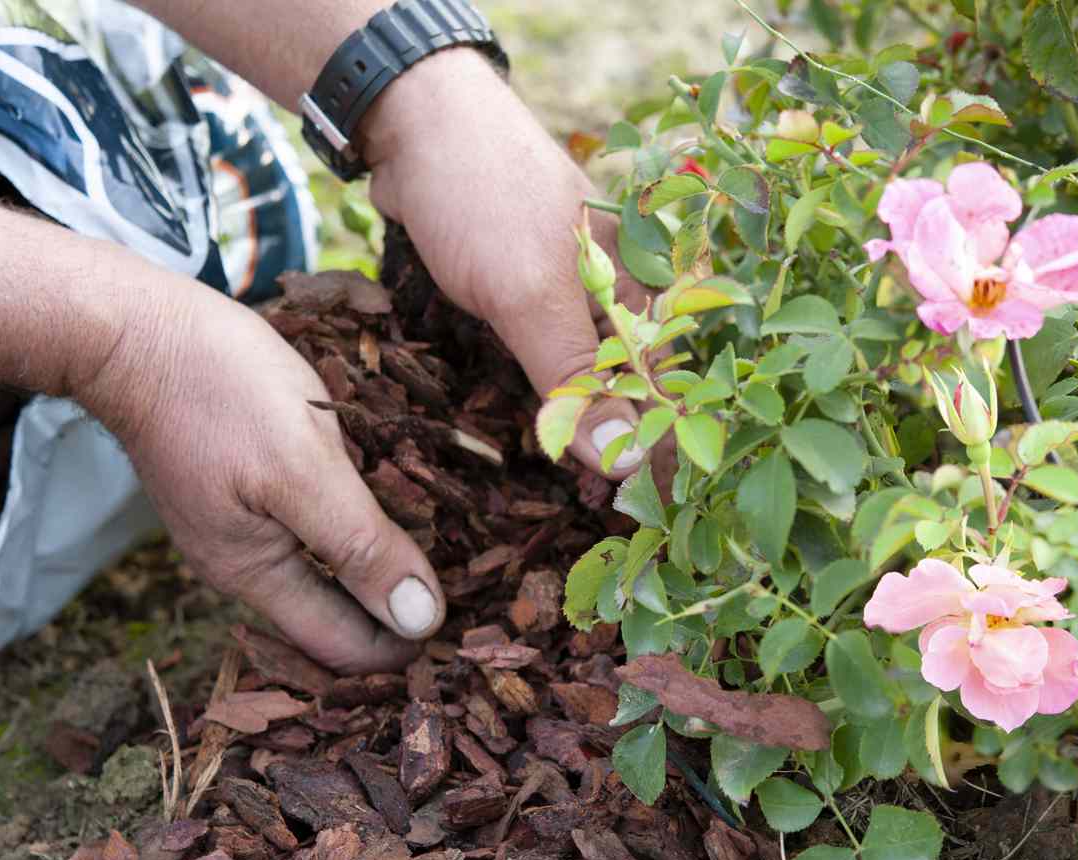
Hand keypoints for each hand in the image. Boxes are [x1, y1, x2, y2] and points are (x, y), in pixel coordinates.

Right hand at [80, 286, 445, 672]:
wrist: (132, 326)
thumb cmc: (219, 389)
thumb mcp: (304, 467)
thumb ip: (360, 546)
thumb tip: (420, 622)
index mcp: (256, 574)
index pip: (344, 648)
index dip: (404, 647)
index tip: (465, 627)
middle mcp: (245, 562)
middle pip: (335, 615)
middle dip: (396, 610)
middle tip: (470, 589)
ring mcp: (239, 522)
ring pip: (325, 569)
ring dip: (378, 566)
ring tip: (447, 546)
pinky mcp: (241, 484)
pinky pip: (308, 524)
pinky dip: (353, 525)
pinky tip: (392, 501)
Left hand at [361, 50, 650, 474]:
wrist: (409, 123)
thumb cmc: (483, 197)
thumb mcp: (531, 296)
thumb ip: (576, 378)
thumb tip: (626, 462)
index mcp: (640, 285)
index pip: (669, 382)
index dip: (664, 446)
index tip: (655, 512)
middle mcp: (614, 291)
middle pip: (630, 386)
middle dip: (621, 447)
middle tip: (605, 517)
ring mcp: (566, 292)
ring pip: (584, 376)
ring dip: (578, 428)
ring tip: (574, 493)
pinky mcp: (521, 295)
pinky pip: (541, 358)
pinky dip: (540, 398)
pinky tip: (534, 436)